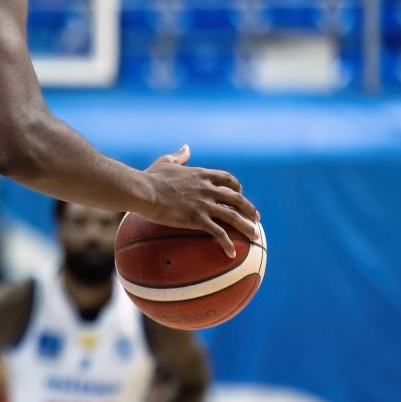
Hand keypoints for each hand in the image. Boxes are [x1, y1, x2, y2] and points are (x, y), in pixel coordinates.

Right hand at [142, 144, 259, 257]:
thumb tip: (186, 148)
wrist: (144, 190)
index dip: (236, 186)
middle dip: (249, 209)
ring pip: (233, 216)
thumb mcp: (166, 161)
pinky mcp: (197, 219)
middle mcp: (208, 189)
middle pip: (237, 198)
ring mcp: (204, 204)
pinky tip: (231, 253)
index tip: (239, 192)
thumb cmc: (151, 177)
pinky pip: (217, 233)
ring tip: (255, 236)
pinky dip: (226, 243)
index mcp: (201, 175)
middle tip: (256, 218)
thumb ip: (179, 156)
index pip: (227, 179)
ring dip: (247, 227)